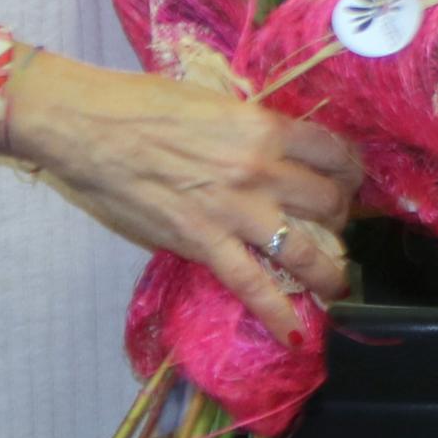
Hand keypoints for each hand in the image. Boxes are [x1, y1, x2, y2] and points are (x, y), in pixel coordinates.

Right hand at [0, 47, 360, 338]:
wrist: (88, 127)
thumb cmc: (141, 104)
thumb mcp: (212, 103)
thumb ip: (246, 130)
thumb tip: (267, 152)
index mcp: (263, 127)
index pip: (331, 151)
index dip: (349, 169)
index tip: (349, 179)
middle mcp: (260, 169)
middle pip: (327, 201)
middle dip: (340, 218)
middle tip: (337, 227)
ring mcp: (234, 211)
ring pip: (303, 249)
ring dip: (328, 271)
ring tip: (337, 284)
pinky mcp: (203, 244)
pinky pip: (251, 286)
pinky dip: (277, 314)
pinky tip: (295, 334)